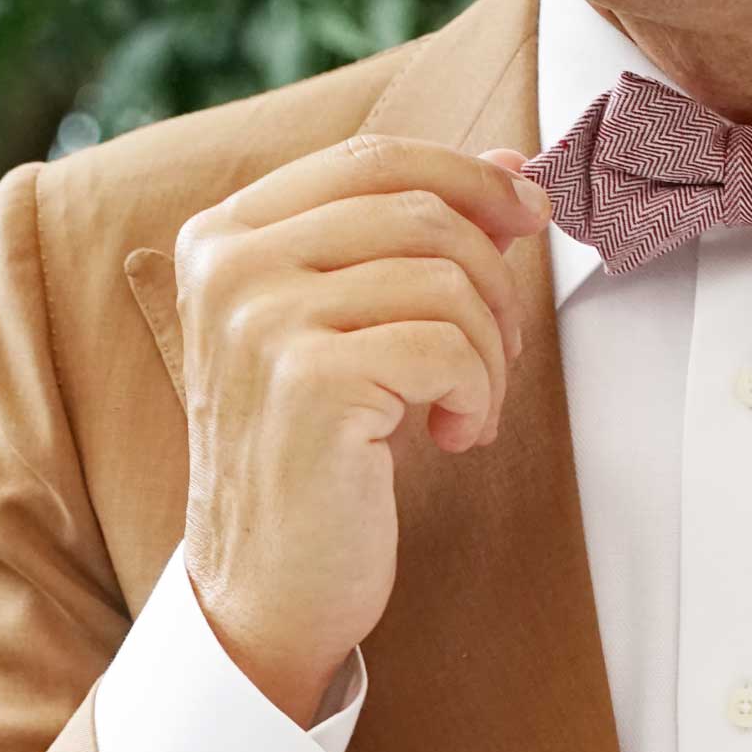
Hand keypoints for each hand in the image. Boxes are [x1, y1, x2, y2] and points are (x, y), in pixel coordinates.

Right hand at [174, 133, 552, 724]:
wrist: (264, 593)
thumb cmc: (310, 468)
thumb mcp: (342, 333)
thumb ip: (398, 245)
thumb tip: (505, 167)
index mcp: (225, 235)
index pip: (373, 158)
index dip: (468, 179)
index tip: (526, 215)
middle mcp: (232, 265)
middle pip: (420, 211)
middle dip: (490, 282)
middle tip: (496, 355)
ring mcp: (263, 320)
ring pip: (445, 277)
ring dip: (488, 351)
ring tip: (465, 408)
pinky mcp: (311, 382)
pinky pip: (448, 346)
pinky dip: (477, 393)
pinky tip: (452, 436)